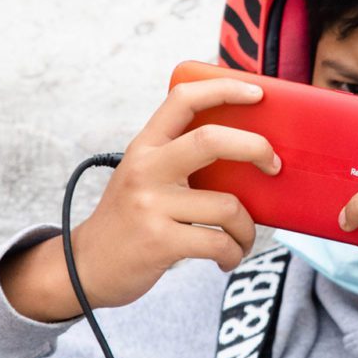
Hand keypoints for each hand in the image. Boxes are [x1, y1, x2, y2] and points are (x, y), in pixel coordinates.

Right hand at [0, 79, 280, 321]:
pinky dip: (234, 253)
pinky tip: (228, 257)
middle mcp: (146, 169)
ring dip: (248, 228)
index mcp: (145, 146)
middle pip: (212, 140)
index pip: (184, 99)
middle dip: (255, 148)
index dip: (224, 89)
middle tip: (273, 165)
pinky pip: (219, 242)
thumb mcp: (145, 176)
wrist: (84, 269)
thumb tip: (245, 150)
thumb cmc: (130, 219)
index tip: (258, 93)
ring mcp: (151, 205)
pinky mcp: (160, 242)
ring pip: (228, 205)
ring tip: (242, 238)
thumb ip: (180, 158)